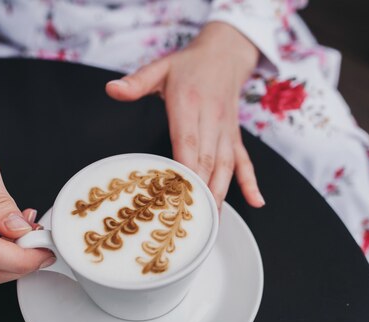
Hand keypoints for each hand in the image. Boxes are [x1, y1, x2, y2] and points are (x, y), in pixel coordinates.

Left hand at [106, 22, 264, 208]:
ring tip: (213, 221)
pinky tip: (256, 202)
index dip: (185, 168)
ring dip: (221, 194)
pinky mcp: (235, 136)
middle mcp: (211, 119)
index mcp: (189, 103)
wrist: (225, 53)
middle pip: (206, 160)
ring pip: (225, 165)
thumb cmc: (189, 65)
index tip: (178, 193)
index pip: (187, 141)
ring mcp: (226, 130)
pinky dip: (251, 182)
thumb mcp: (160, 67)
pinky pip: (245, 160)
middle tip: (191, 220)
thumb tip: (112, 89)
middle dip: (200, 191)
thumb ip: (137, 81)